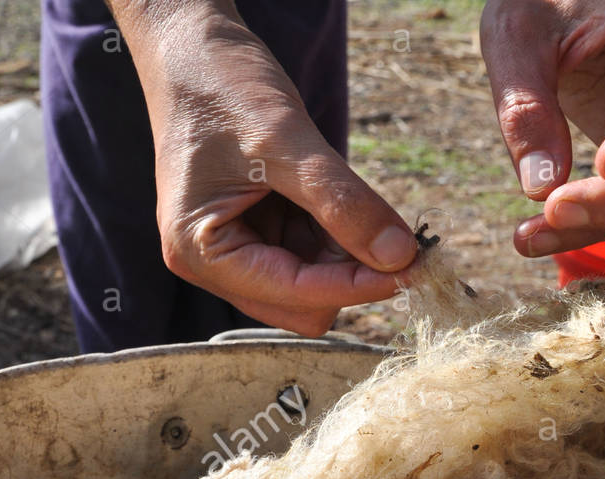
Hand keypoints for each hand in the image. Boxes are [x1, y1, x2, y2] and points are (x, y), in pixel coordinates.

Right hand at [109, 0, 417, 334]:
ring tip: (372, 213)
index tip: (414, 268)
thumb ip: (342, 203)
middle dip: (351, 278)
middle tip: (403, 243)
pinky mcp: (254, 233)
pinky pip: (308, 257)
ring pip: (311, 286)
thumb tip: (400, 256)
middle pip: (302, 306)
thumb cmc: (221, 85)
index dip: (357, 286)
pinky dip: (337, 240)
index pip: (295, 295)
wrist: (190, 46)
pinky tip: (350, 207)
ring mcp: (233, 250)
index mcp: (201, 250)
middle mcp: (211, 263)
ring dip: (348, 259)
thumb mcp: (287, 142)